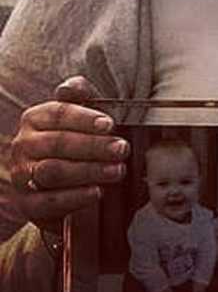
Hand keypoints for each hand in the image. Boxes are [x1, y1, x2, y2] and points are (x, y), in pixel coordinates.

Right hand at [7, 76, 128, 231]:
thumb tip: (68, 87)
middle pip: (58, 143)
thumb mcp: (84, 114)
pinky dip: (74, 198)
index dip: (85, 118)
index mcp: (36, 118)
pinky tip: (97, 192)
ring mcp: (21, 175)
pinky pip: (47, 202)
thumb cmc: (81, 138)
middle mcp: (23, 145)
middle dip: (94, 147)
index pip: (59, 113)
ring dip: (88, 171)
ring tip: (117, 171)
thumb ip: (81, 95)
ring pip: (53, 171)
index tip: (110, 125)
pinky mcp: (25, 204)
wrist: (67, 181)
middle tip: (122, 149)